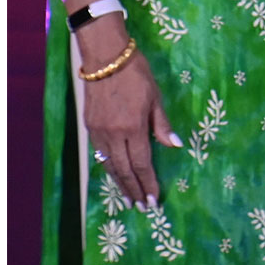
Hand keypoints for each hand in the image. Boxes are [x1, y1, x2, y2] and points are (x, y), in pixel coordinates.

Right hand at [80, 22, 179, 208]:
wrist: (105, 58)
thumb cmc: (136, 74)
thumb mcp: (156, 97)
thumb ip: (162, 124)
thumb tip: (175, 145)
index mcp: (133, 128)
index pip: (142, 163)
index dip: (149, 183)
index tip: (154, 199)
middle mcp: (113, 134)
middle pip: (124, 170)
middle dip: (134, 190)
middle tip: (142, 207)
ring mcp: (98, 132)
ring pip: (109, 165)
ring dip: (120, 182)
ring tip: (129, 197)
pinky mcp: (90, 127)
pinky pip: (100, 153)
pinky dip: (109, 167)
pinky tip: (115, 174)